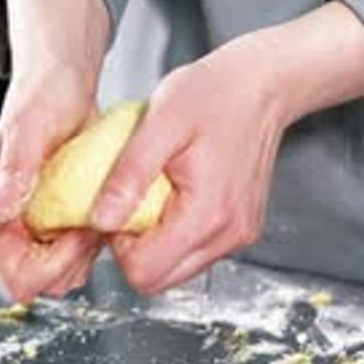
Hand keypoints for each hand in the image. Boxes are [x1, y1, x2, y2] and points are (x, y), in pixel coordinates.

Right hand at [0, 0, 110, 301]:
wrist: (65, 80)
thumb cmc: (43, 95)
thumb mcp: (30, 128)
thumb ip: (15, 171)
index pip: (16, 278)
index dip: (50, 266)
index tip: (76, 232)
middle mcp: (13, 226)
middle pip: (43, 284)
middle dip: (74, 260)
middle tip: (95, 218)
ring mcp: (40, 226)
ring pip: (66, 273)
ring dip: (90, 251)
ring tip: (103, 208)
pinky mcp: (63, 220)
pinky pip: (82, 253)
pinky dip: (99, 239)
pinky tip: (109, 208)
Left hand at [91, 1, 363, 293]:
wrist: (263, 83)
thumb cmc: (215, 93)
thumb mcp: (160, 123)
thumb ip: (128, 175)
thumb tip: (100, 220)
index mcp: (208, 215)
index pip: (145, 272)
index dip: (119, 244)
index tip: (119, 203)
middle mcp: (229, 235)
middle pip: (160, 280)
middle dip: (134, 248)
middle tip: (133, 198)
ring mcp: (238, 234)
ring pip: (176, 269)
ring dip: (155, 241)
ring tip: (156, 191)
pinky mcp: (240, 227)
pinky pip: (195, 250)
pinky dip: (175, 231)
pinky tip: (175, 192)